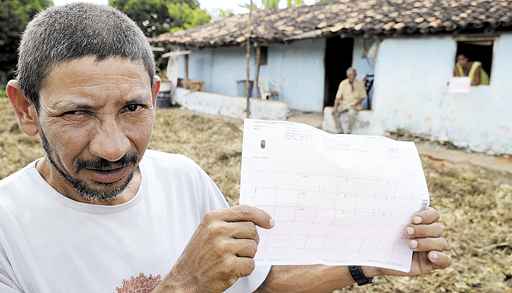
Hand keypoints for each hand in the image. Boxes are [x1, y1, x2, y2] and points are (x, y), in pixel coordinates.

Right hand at [157, 206, 272, 292]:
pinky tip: (231, 270)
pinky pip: (251, 264)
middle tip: (239, 249)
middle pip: (252, 230)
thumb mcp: (208, 230)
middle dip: (251, 240)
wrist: (184, 279)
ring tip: (231, 260)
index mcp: (212, 218)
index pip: (245, 211)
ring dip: (247, 256)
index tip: (270, 223)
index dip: (261, 216)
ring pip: (253, 247)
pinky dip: (245, 270)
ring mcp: (221, 248)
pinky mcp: (227, 266)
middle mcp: (216, 230)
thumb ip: (229, 221)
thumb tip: (260, 218)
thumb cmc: (200, 254)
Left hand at [379, 207, 450, 276]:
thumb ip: (387, 212)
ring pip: (442, 242)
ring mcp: (431, 249)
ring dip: (427, 242)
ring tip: (410, 245)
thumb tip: (382, 195)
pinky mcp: (431, 264)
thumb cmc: (379, 238)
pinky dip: (441, 257)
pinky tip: (431, 256)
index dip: (426, 215)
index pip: (433, 214)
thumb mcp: (382, 224)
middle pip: (438, 228)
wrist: (376, 259)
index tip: (413, 219)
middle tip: (407, 231)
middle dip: (423, 229)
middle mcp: (429, 234)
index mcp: (420, 221)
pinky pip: (446, 260)